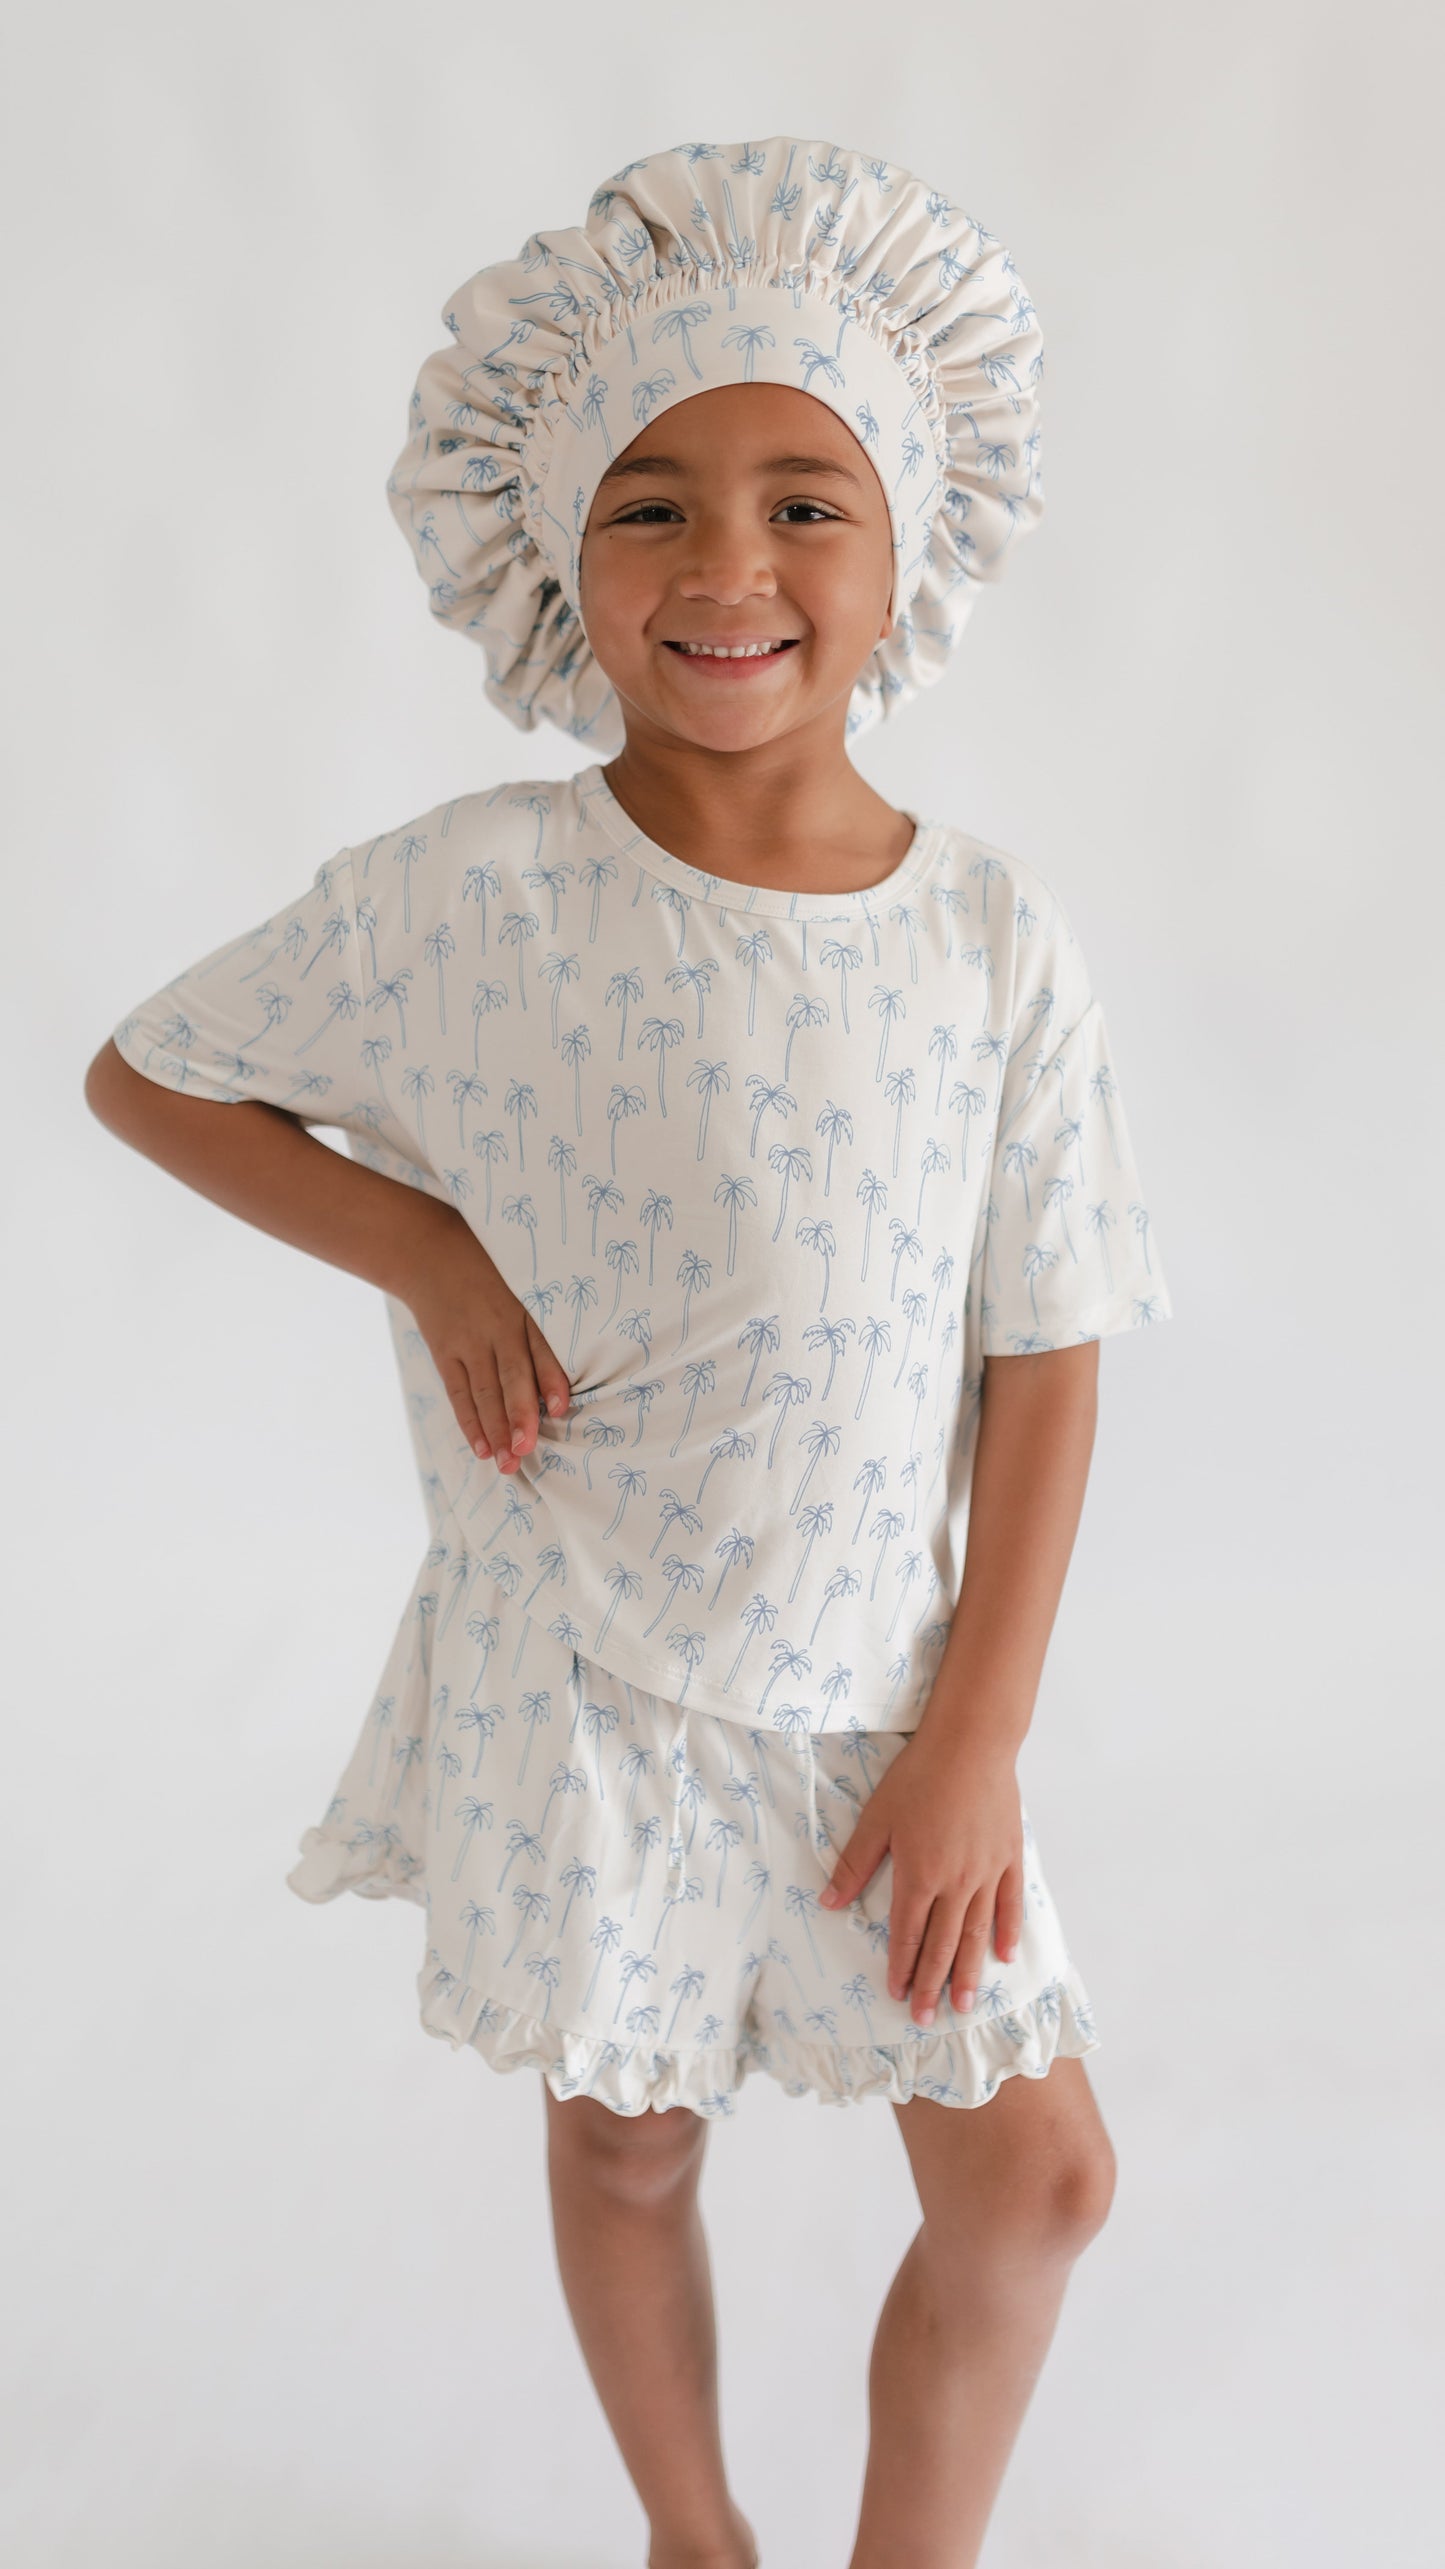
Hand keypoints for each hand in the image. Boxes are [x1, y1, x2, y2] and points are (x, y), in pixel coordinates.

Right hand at [396, 1204, 571, 1472]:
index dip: (551, 1380)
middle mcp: (495, 1330)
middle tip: (527, 1451)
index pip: (539, 1350)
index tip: (562, 1409)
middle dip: (520, 1416)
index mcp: (521, 1314)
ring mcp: (467, 1344)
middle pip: (510, 1378)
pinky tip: (481, 1447)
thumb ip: (540, 1335)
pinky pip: (458, 1393)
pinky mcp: (445, 1354)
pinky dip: (469, 1422)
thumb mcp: (519, 1295)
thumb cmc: (488, 1281)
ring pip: (483, 1393)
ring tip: (508, 1463)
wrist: (430, 1256)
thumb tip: (564, 1383)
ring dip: (496, 1430)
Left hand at [817, 1733, 1024, 2025]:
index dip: (902, 1967)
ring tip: (965, 2004)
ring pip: (977, 1933)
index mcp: (920, 1875)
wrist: (972, 1744)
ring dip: (968, 1971)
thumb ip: (855, 1864)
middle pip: (943, 1944)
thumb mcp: (876, 1818)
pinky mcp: (1010, 1857)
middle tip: (929, 2019)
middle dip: (933, 1984)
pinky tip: (1003, 1955)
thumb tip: (829, 1902)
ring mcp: (987, 1873)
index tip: (899, 1995)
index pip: (908, 1934)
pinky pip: (1010, 1903)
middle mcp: (956, 1883)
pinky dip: (1006, 1931)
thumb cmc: (918, 1777)